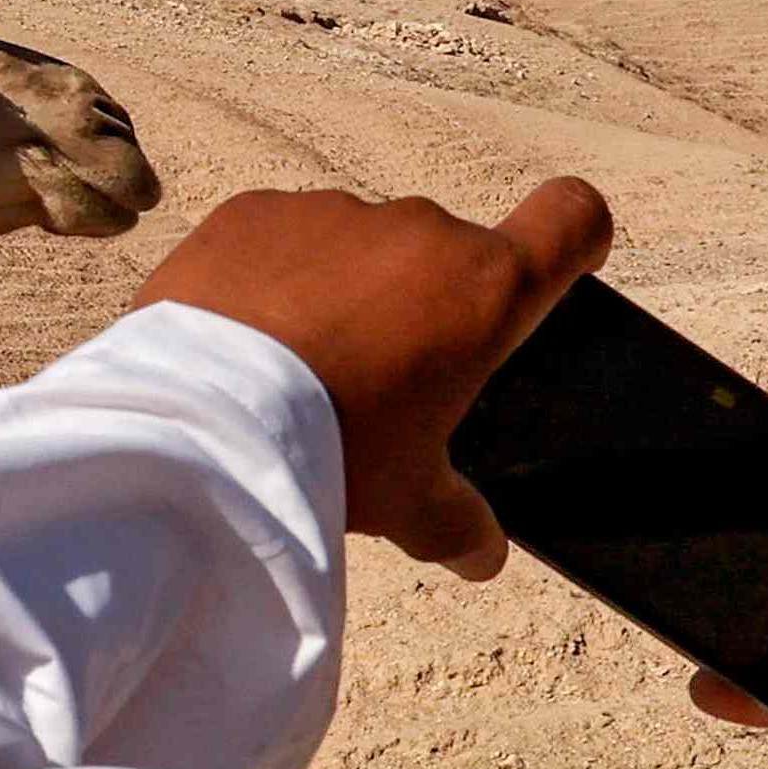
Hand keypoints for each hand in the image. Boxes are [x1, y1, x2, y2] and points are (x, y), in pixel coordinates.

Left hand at [134, 178, 614, 573]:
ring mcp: (332, 212)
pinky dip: (266, 277)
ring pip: (355, 247)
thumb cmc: (326, 454)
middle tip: (375, 382)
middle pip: (445, 256)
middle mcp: (419, 230)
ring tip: (290, 370)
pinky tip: (235, 341)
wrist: (196, 423)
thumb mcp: (406, 504)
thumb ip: (459, 525)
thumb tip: (485, 556)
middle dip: (421, 305)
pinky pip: (276, 239)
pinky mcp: (251, 212)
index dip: (570, 240)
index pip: (571, 218)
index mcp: (484, 290)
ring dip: (340, 290)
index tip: (551, 271)